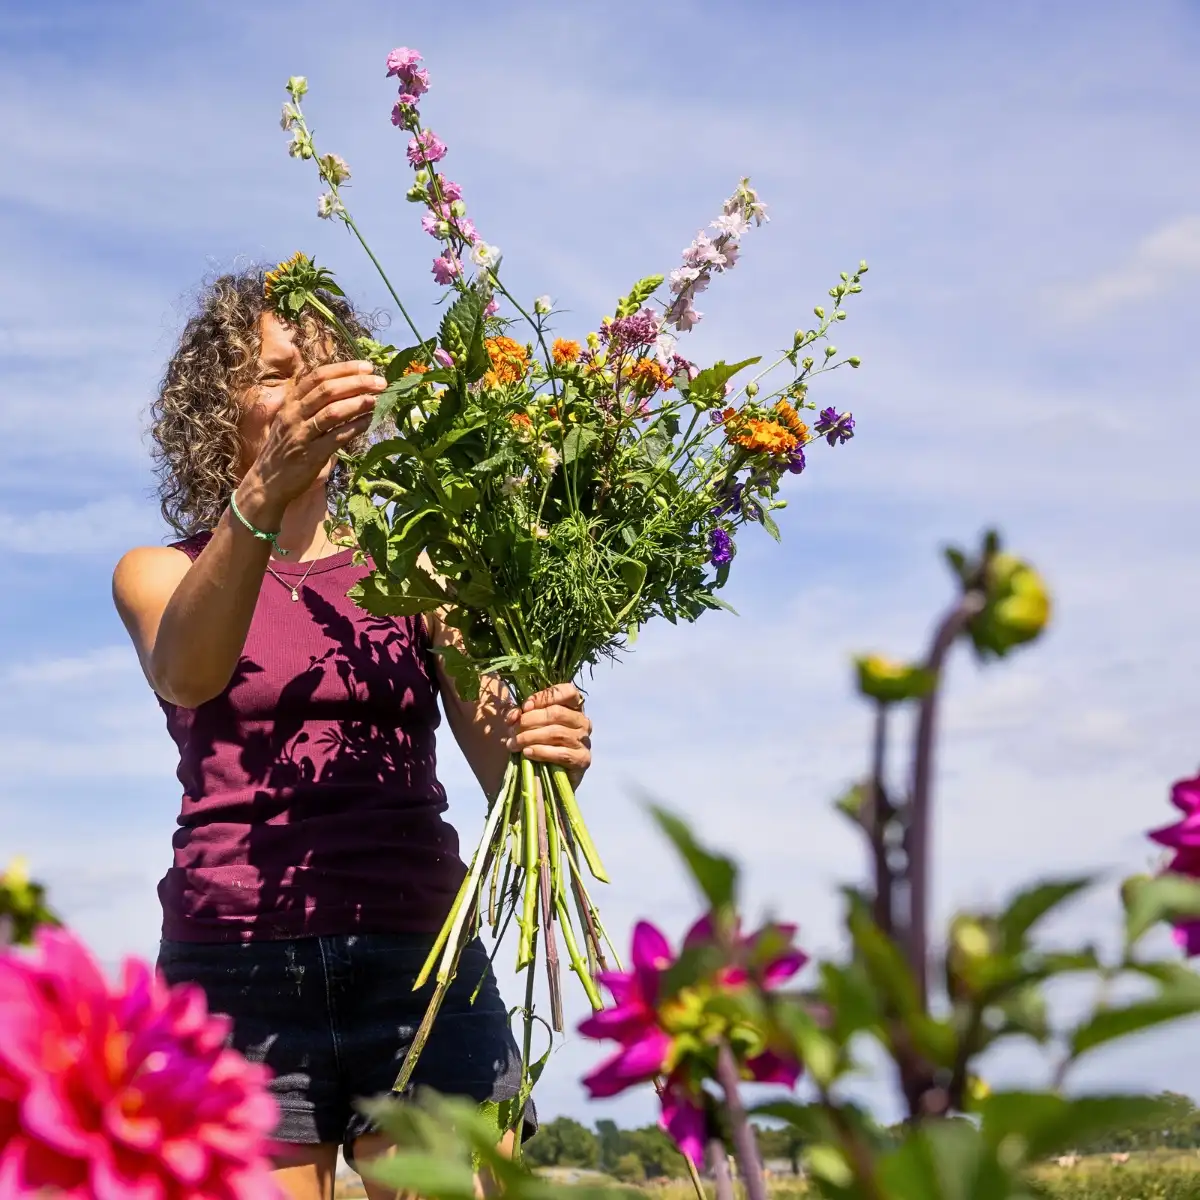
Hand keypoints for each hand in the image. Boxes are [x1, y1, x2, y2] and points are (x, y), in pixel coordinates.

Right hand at [237, 360, 385, 526]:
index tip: (367, 366)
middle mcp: (294, 414)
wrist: (267, 482)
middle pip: (327, 390)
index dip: (344, 369)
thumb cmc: (285, 448)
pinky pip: (337, 437)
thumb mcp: (291, 420)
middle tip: (380, 382)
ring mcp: (301, 435)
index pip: (317, 376)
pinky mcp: (311, 455)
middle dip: (356, 383)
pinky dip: (355, 427)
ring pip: (332, 412)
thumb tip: (345, 388)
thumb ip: (311, 404)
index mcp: (290, 402)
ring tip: (376, 399)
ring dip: (358, 403)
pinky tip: (369, 421)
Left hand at [505, 683, 591, 786]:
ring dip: (530, 737)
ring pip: (556, 733)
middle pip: (556, 713)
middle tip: (512, 730)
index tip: (524, 707)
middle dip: (529, 720)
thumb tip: (515, 715)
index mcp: (573, 707)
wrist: (544, 780)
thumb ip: (521, 715)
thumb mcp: (527, 725)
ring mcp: (584, 741)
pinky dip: (541, 752)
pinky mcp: (583, 759)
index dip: (544, 696)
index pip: (567, 691)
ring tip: (514, 744)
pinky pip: (561, 753)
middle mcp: (582, 721)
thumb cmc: (536, 745)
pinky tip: (527, 753)